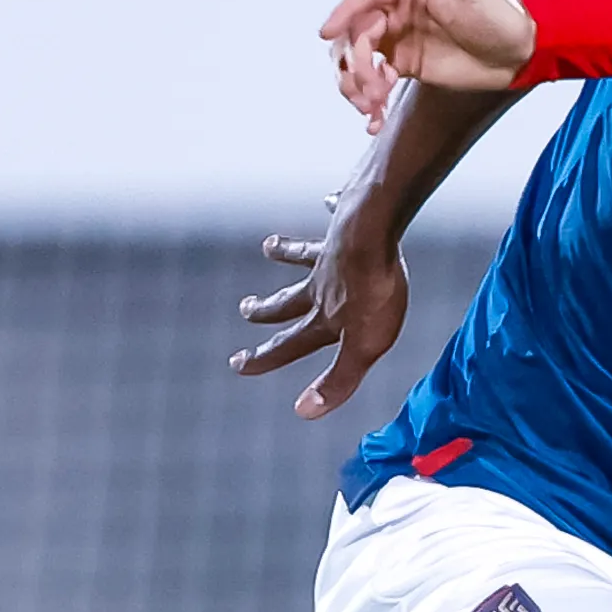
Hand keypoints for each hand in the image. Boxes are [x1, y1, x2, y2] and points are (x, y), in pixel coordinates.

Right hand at [231, 204, 406, 421]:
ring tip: (269, 246)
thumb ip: (337, 380)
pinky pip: (338, 215)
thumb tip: (303, 412)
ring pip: (305, 255)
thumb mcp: (363, 346)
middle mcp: (321, 284)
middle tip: (244, 308)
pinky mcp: (350, 222)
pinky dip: (332, 208)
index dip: (265, 359)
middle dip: (267, 309)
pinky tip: (329, 199)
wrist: (372, 232)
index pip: (290, 344)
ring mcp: (332, 252)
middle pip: (289, 300)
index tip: (238, 364)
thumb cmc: (373, 292)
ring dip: (287, 252)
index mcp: (324, 317)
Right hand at [323, 0, 533, 118]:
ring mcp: (399, 40)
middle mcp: (398, 11)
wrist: (522, 51)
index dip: (344, 12)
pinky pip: (375, 80)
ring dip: (356, 83)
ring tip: (372, 106)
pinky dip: (369, 99)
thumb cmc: (501, 11)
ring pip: (359, 58)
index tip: (329, 34)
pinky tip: (374, 118)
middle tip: (370, 87)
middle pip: (356, 32)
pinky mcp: (405, 66)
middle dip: (355, 61)